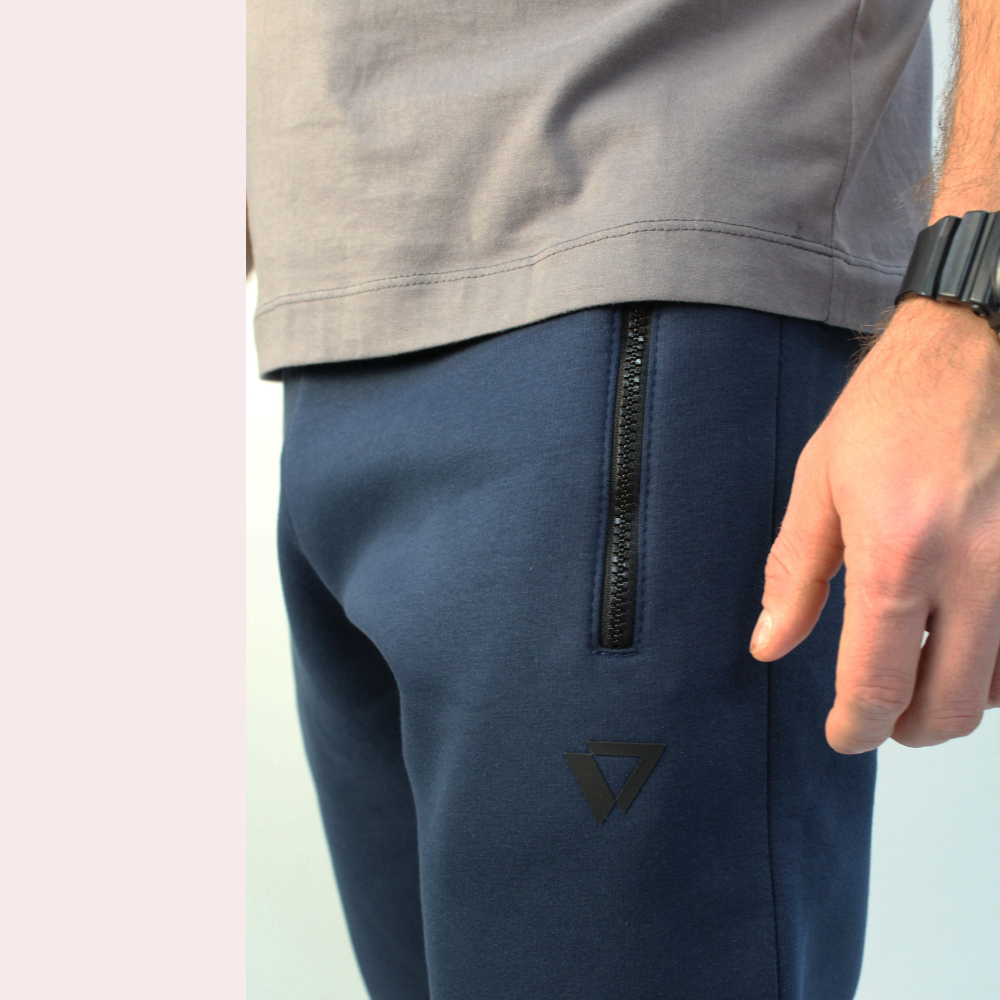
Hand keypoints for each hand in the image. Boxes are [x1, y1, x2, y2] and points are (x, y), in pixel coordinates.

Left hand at [750, 296, 999, 752]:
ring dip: (952, 699)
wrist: (974, 351)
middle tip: (877, 715)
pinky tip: (959, 640)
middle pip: (951, 706)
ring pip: (999, 688)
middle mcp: (976, 572)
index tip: (844, 734)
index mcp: (901, 553)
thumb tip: (770, 643)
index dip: (857, 725)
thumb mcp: (819, 486)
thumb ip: (794, 575)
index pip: (879, 681)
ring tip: (913, 674)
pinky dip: (991, 666)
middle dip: (906, 728)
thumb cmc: (893, 408)